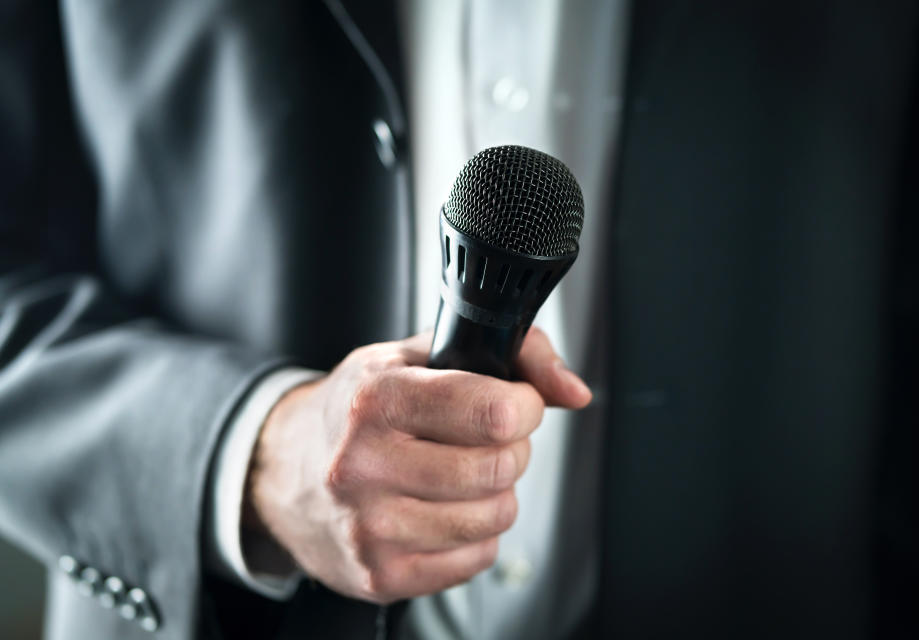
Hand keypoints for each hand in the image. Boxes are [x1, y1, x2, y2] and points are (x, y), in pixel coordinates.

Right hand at [243, 327, 590, 603]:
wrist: (280, 469)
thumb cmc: (357, 409)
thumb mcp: (416, 355)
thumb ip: (510, 354)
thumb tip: (574, 391)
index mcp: (376, 399)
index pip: (492, 411)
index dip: (526, 406)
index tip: (518, 403)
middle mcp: (365, 464)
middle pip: (498, 468)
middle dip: (513, 449)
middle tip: (490, 440)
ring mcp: (370, 526)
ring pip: (493, 517)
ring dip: (497, 493)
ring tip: (463, 474)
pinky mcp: (379, 574)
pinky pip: (474, 558)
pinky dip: (475, 533)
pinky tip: (443, 508)